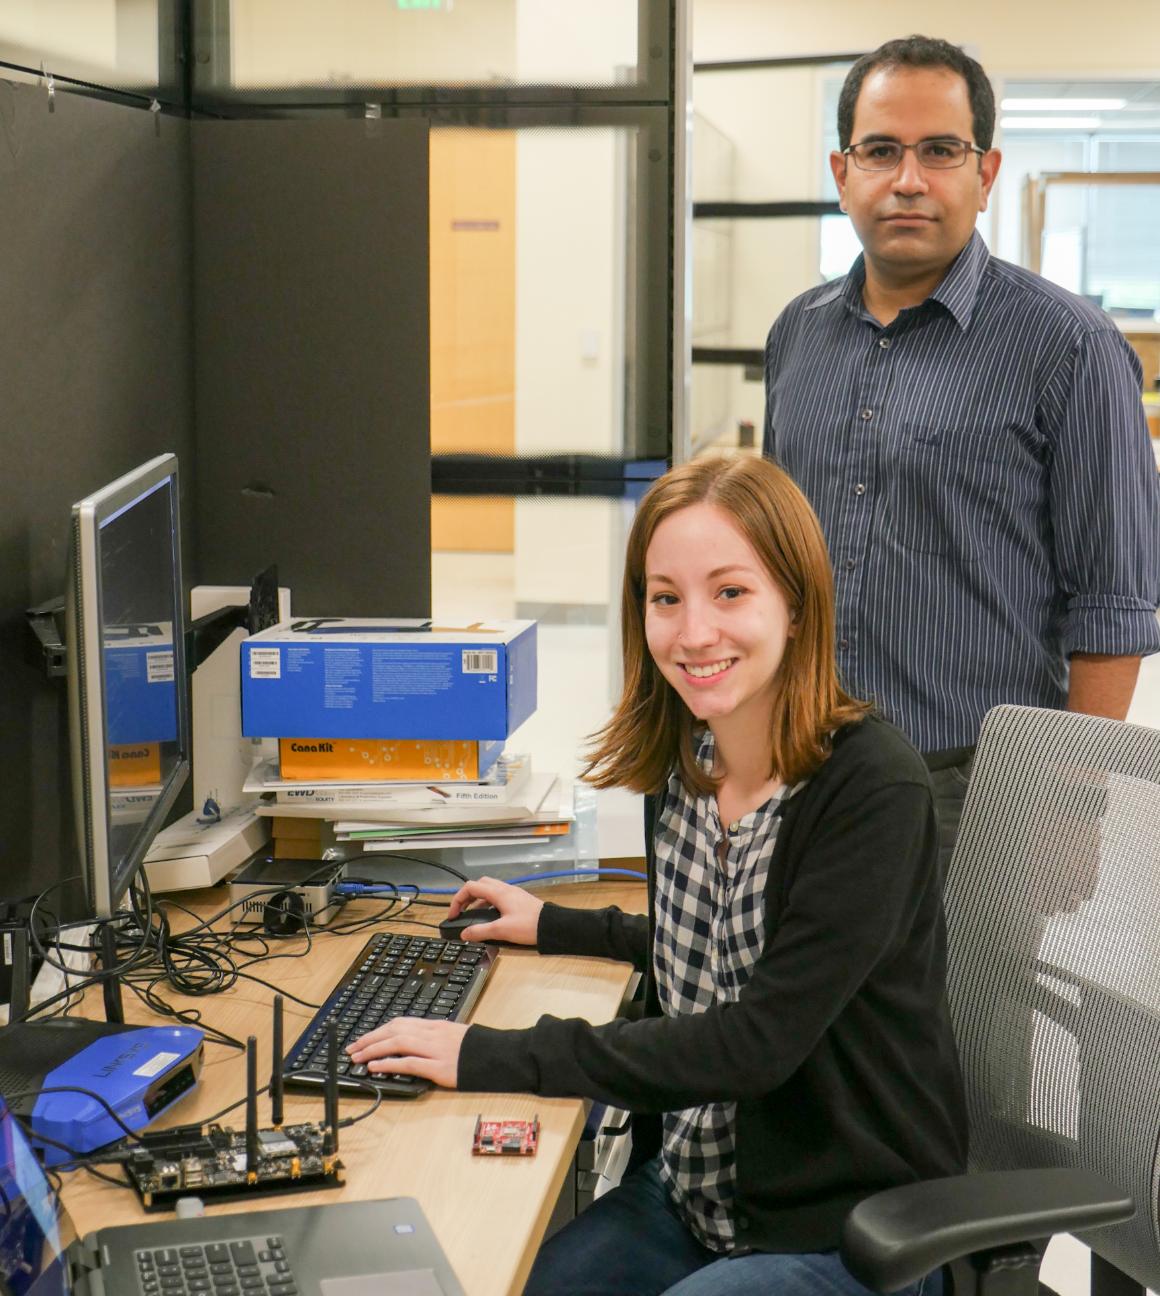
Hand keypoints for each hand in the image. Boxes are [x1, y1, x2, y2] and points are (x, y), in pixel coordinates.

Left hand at [347, 1019, 467, 1088]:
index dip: (378, 1030)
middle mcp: (433, 1033)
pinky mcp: (439, 1067)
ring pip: (397, 1043)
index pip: (400, 1023)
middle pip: (394, 1030)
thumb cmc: (479, 1048)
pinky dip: (389, 1064)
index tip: (364, 1038)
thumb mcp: (455, 1035)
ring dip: (373, 1049)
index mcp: (436, 1025)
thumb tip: (413, 1044)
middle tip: (352, 1048)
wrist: (500, 1056)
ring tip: (357, 1057)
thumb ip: (434, 1037)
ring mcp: (436, 1049)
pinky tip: (375, 1067)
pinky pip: (409, 1063)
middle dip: (370, 1039)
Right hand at [447, 876, 543, 945]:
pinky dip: (489, 903)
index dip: (458, 899)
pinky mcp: (519, 900)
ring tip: (474, 916)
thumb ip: (481, 931)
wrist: (553, 926)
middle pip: (480, 884)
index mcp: (499, 893)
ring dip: (478, 900)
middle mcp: (505, 889)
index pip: (471, 887)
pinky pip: (499, 896)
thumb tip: (464, 934)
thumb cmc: (528, 926)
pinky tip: (491, 918)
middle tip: (462, 911)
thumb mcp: (502, 930)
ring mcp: (513, 893)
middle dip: (467, 896)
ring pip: (490, 890)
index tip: (453, 914)